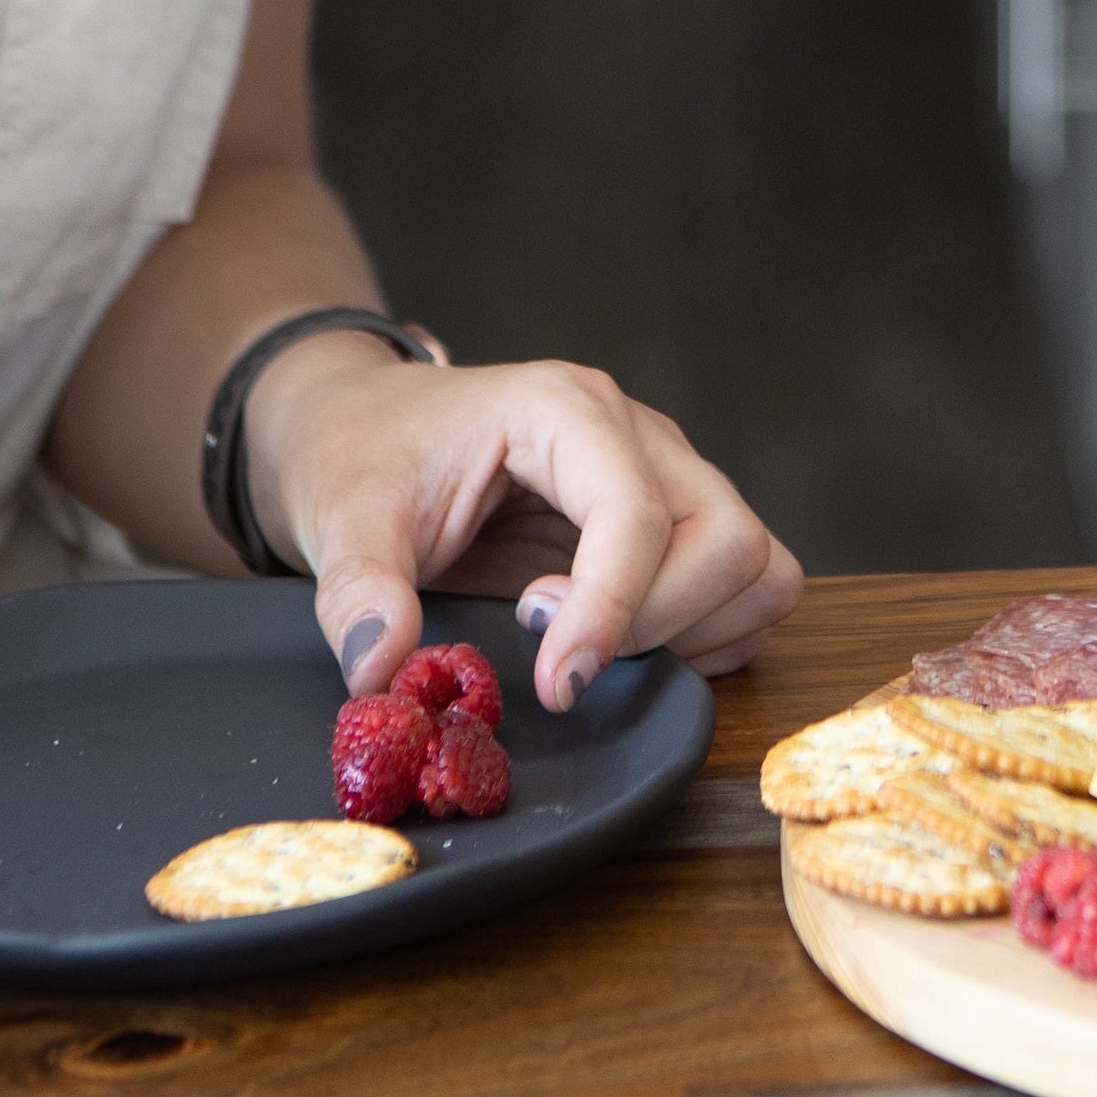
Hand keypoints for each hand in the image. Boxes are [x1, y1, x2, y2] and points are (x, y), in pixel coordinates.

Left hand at [246, 336, 805, 711]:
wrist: (369, 425)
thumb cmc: (363, 454)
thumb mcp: (340, 517)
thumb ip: (359, 592)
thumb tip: (384, 671)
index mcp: (563, 410)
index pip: (637, 509)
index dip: (611, 609)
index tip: (556, 687)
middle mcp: (636, 433)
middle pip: (726, 536)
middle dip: (660, 621)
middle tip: (564, 659)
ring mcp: (666, 474)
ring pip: (757, 562)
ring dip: (695, 630)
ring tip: (597, 650)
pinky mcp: (675, 519)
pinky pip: (746, 587)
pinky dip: (707, 636)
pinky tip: (624, 647)